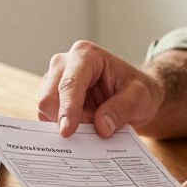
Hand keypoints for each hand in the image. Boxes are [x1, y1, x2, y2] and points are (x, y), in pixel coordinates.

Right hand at [38, 40, 163, 137]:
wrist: (134, 95)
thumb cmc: (137, 90)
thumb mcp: (140, 98)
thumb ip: (122, 109)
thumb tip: (101, 126)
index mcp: (86, 55)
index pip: (69, 84)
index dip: (67, 109)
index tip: (67, 131)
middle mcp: (65, 63)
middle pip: (48, 97)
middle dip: (64, 119)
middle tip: (90, 128)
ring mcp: (55, 79)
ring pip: (46, 109)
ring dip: (65, 123)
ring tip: (92, 122)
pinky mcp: (52, 96)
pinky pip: (47, 117)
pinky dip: (62, 125)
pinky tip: (83, 125)